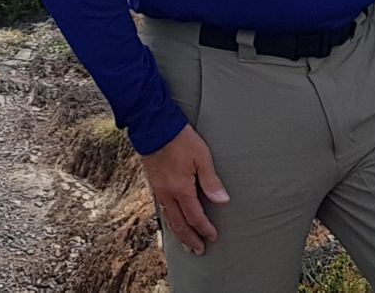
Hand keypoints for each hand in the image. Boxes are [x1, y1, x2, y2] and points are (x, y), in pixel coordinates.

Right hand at [141, 124, 228, 254]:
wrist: (152, 124)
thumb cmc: (179, 138)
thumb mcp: (201, 157)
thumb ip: (211, 181)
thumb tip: (222, 201)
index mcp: (181, 189)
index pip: (195, 216)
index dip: (204, 229)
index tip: (212, 237)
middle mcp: (167, 193)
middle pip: (179, 224)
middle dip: (190, 239)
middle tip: (198, 250)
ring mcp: (158, 189)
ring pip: (168, 218)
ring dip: (178, 233)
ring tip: (184, 244)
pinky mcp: (152, 182)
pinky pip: (160, 208)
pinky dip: (168, 219)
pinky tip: (171, 220)